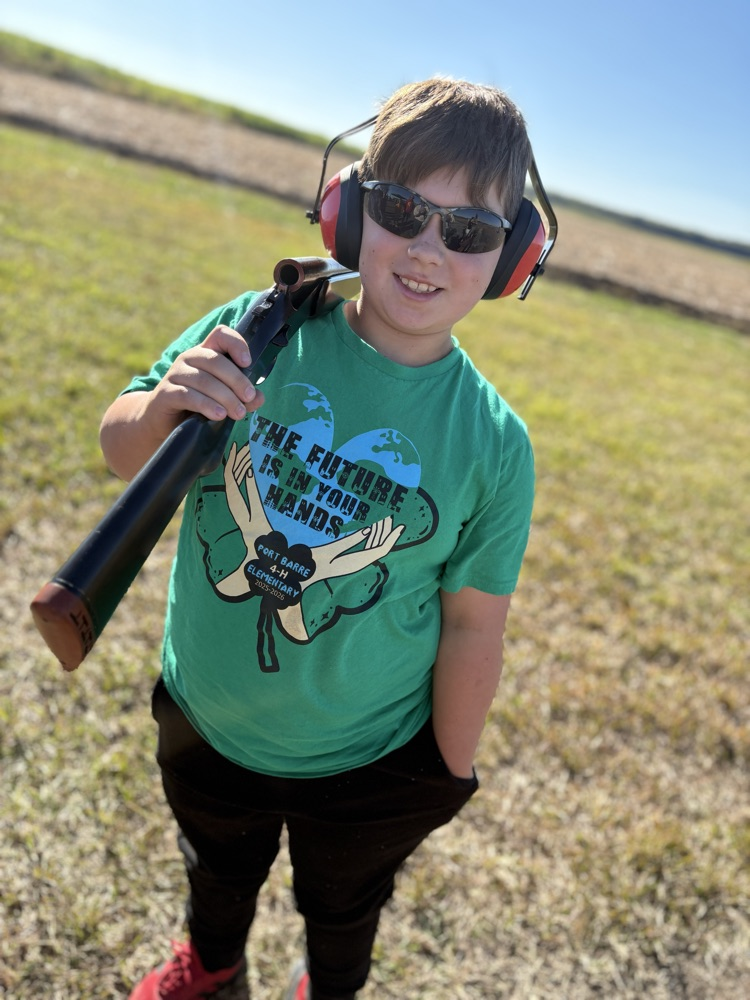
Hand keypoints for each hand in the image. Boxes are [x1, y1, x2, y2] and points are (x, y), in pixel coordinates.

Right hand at [145, 325, 264, 438]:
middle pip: (216, 360)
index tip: (248, 363)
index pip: (221, 334)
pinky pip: (188, 395)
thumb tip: (260, 398)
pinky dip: (206, 405)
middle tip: (249, 398)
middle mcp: (189, 358)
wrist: (161, 422)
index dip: (236, 343)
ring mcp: (175, 374)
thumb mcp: (222, 399)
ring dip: (225, 397)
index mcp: (205, 353)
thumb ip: (242, 397)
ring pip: (204, 380)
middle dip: (237, 380)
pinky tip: (218, 415)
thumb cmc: (196, 406)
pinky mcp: (165, 393)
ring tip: (238, 413)